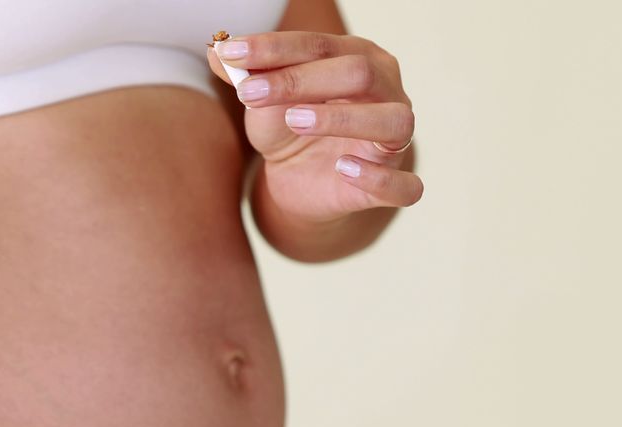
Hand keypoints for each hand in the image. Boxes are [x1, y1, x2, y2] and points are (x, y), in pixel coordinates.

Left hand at [208, 31, 421, 222]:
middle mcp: (387, 92)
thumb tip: (215, 50)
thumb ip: (245, 74)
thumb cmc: (291, 128)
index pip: (319, 45)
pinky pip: (405, 185)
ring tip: (295, 121)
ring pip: (394, 121)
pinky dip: (378, 178)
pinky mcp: (394, 181)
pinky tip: (344, 169)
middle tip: (250, 94)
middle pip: (359, 72)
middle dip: (301, 80)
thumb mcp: (263, 100)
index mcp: (359, 58)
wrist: (301, 183)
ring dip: (343, 119)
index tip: (230, 55)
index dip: (274, 49)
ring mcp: (396, 139)